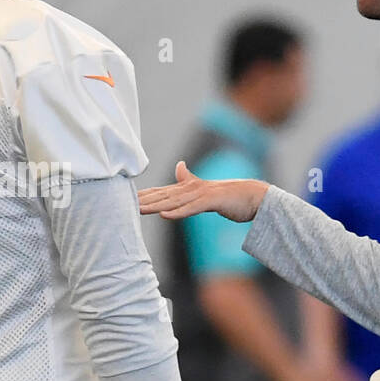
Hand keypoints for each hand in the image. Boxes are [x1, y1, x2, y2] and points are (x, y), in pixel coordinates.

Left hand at [139, 161, 268, 222]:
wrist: (254, 196)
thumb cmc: (231, 196)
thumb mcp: (206, 189)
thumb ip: (190, 180)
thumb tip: (179, 165)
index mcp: (189, 188)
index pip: (162, 192)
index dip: (145, 195)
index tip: (127, 198)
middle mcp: (192, 188)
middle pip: (163, 196)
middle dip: (144, 201)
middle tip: (124, 203)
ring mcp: (202, 194)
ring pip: (174, 201)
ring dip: (155, 206)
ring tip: (139, 209)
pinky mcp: (212, 201)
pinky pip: (192, 208)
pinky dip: (178, 212)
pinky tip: (164, 215)